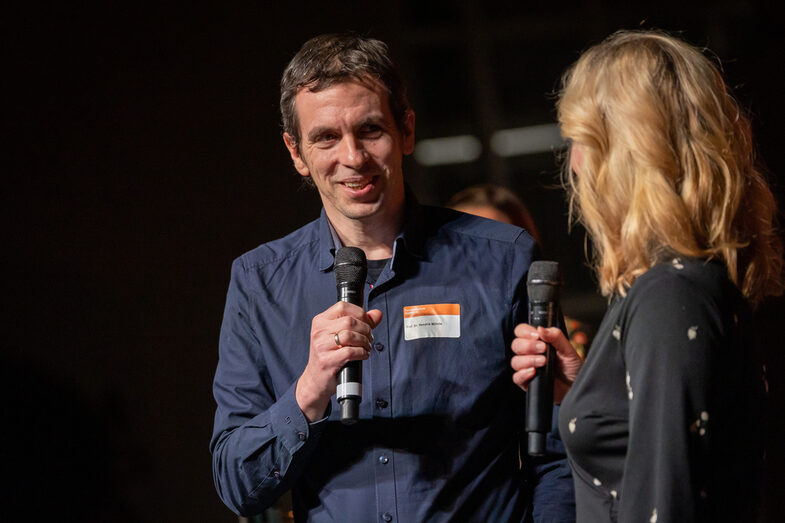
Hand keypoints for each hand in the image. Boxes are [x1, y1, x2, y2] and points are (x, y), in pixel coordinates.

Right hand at [296, 302, 382, 421]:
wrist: (316, 379)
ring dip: (364, 341)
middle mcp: (318, 331)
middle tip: (369, 338)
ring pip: (350, 335)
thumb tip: (377, 314)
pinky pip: (350, 352)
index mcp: (320, 321)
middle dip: (365, 329)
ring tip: (366, 347)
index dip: (360, 313)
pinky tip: (363, 355)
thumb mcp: (340, 335)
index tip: (367, 322)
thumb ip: (359, 323)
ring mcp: (321, 346)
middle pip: (349, 321)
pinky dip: (362, 353)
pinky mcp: (327, 361)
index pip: (342, 306)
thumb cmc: (329, 355)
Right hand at [511, 324, 582, 403]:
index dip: (525, 332)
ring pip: (515, 361)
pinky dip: (523, 374)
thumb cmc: (573, 369)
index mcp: (538, 342)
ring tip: (544, 362)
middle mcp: (530, 354)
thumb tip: (541, 328)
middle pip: (516, 345)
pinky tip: (534, 372)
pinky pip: (516, 377)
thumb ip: (556, 337)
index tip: (537, 336)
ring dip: (528, 360)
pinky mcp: (527, 383)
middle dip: (528, 346)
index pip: (521, 331)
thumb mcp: (569, 350)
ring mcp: (527, 368)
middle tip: (543, 349)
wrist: (576, 388)